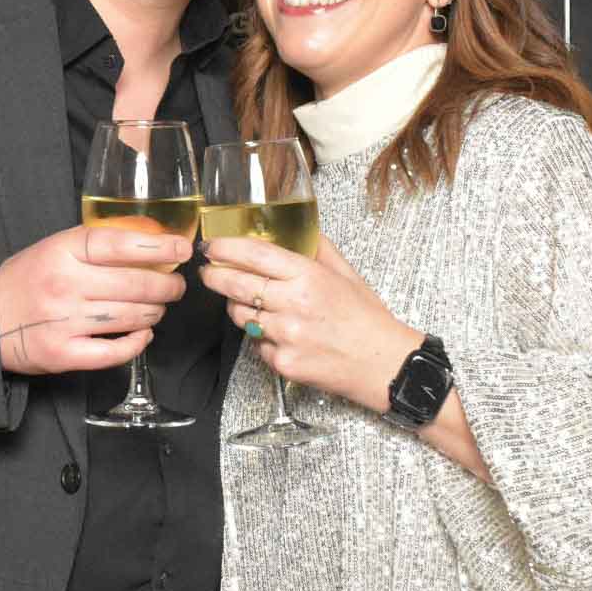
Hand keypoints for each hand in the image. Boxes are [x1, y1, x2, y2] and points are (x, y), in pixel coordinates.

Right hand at [0, 224, 192, 375]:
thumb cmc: (27, 279)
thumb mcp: (55, 248)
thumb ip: (95, 246)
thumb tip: (151, 243)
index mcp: (61, 251)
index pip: (120, 244)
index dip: (158, 247)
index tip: (182, 250)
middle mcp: (63, 284)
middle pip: (134, 283)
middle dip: (167, 286)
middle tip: (175, 286)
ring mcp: (62, 321)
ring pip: (130, 316)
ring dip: (154, 313)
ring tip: (158, 308)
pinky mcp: (62, 354)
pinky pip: (113, 352)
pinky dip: (135, 344)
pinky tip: (142, 335)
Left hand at [199, 234, 419, 413]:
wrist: (383, 364)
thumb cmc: (366, 318)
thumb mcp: (346, 273)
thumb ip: (317, 247)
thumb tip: (295, 227)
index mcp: (309, 276)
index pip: (254, 254)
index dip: (226, 247)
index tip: (212, 246)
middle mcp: (293, 305)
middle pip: (235, 284)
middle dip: (214, 276)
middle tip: (208, 271)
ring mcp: (286, 336)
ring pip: (240, 316)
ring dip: (237, 306)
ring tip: (250, 303)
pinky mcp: (282, 363)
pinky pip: (256, 345)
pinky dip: (260, 337)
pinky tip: (278, 333)